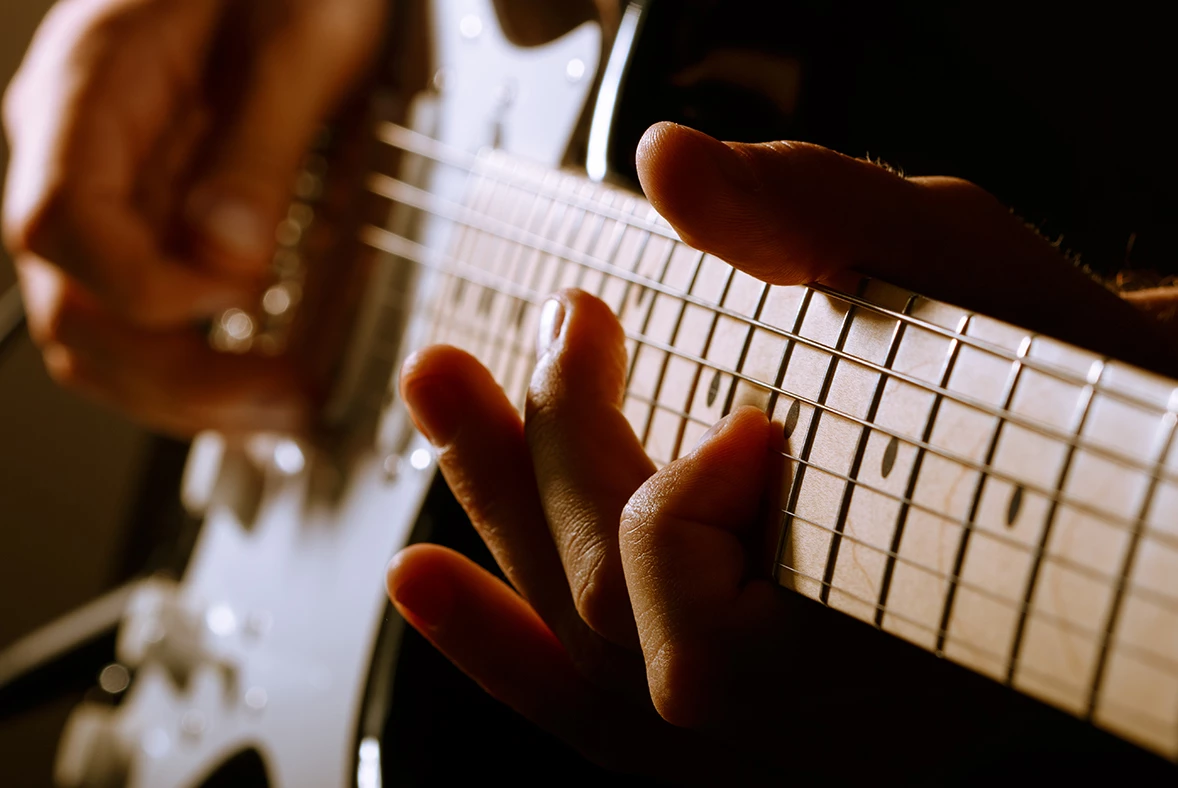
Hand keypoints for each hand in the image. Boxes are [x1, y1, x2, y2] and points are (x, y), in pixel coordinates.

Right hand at [2, 0, 384, 434]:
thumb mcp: (299, 37)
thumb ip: (259, 142)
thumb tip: (228, 257)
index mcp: (88, 91)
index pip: (61, 228)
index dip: (150, 289)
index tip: (244, 295)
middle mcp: (78, 153)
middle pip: (73, 308)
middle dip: (178, 379)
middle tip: (285, 401)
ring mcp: (110, 194)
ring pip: (102, 334)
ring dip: (188, 395)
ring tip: (283, 409)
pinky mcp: (154, 219)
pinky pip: (145, 316)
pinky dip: (200, 366)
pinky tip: (260, 382)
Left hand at [387, 123, 1177, 781]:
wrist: (1111, 470)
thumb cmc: (1054, 375)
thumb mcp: (966, 272)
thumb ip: (826, 218)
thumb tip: (673, 162)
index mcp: (889, 636)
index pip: (708, 648)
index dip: (683, 513)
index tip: (749, 410)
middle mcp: (821, 712)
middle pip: (615, 626)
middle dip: (557, 456)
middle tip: (571, 326)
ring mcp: (780, 719)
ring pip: (589, 667)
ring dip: (496, 516)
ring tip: (440, 389)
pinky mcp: (755, 698)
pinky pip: (608, 715)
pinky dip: (506, 648)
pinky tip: (426, 579)